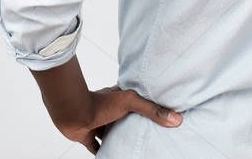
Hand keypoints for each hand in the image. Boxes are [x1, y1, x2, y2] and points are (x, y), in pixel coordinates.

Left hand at [54, 85, 182, 154]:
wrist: (74, 113)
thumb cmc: (101, 103)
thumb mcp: (130, 102)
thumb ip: (152, 110)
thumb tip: (176, 119)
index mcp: (119, 99)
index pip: (135, 101)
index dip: (145, 106)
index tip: (157, 112)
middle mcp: (109, 111)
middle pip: (124, 119)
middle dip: (133, 126)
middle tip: (148, 134)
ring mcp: (98, 124)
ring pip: (111, 134)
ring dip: (119, 139)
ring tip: (133, 147)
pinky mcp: (88, 137)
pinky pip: (97, 148)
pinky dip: (104, 153)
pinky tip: (112, 157)